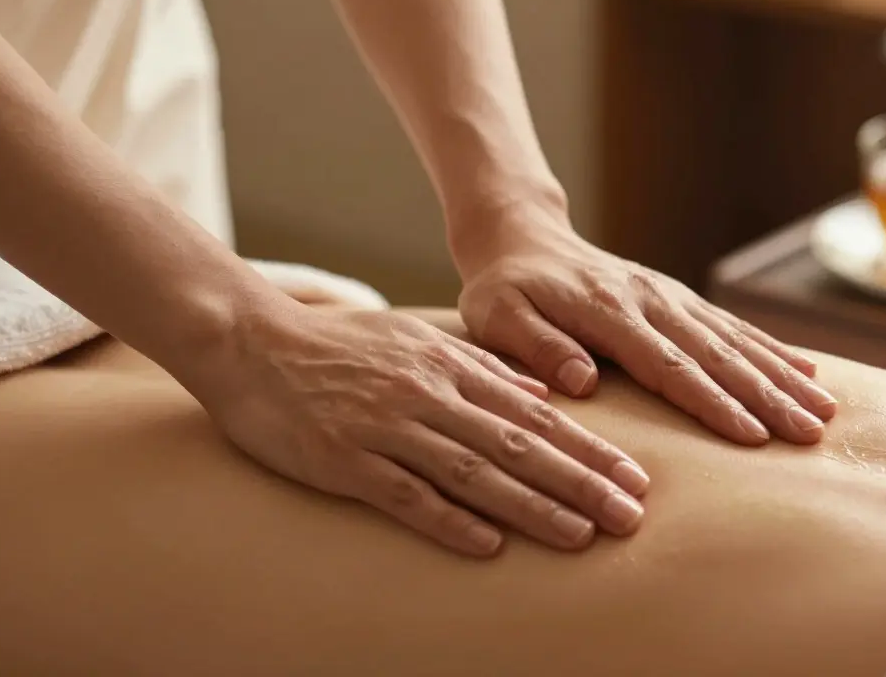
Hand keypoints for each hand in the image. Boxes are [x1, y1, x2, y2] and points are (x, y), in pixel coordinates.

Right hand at [199, 302, 648, 557]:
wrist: (250, 341)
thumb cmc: (336, 345)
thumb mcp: (416, 341)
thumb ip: (480, 366)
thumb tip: (543, 392)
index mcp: (448, 366)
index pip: (535, 413)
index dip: (588, 449)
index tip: (634, 478)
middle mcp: (427, 394)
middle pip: (518, 445)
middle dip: (580, 482)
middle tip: (629, 516)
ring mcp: (386, 427)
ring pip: (473, 471)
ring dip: (531, 505)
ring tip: (580, 535)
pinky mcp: (344, 460)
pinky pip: (405, 495)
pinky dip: (448, 520)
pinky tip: (488, 545)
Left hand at [456, 203, 837, 446]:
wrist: (521, 239)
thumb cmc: (504, 290)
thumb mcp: (497, 317)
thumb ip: (536, 346)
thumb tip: (582, 380)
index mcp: (607, 311)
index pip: (667, 364)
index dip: (710, 401)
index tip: (750, 434)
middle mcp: (650, 300)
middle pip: (715, 355)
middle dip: (766, 396)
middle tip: (809, 433)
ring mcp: (669, 297)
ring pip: (734, 340)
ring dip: (780, 376)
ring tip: (824, 411)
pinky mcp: (677, 299)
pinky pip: (731, 326)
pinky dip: (771, 349)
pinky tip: (807, 372)